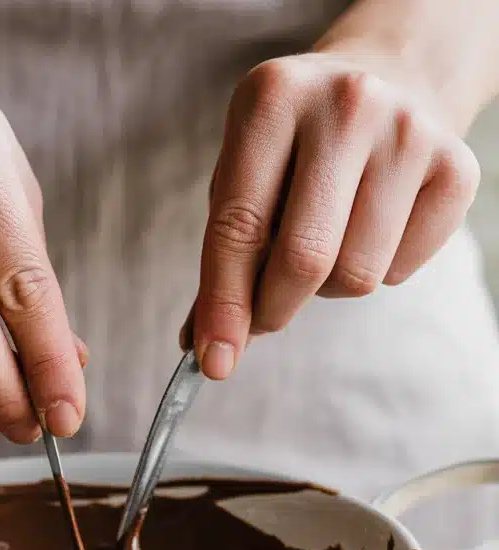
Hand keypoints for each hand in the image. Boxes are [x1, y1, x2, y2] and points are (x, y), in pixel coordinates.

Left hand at [183, 51, 480, 377]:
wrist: (391, 76)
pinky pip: (400, 271)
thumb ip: (222, 255)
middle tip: (265, 316)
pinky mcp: (457, 168)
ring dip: (328, 288)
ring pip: (356, 276)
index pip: (241, 226)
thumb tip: (205, 346)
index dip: (225, 304)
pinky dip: (377, 271)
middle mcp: (346, 104)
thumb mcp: (244, 174)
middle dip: (274, 309)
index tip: (214, 361)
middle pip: (305, 259)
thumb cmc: (296, 145)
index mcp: (273, 98)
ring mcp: (409, 132)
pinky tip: (372, 225)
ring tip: (327, 242)